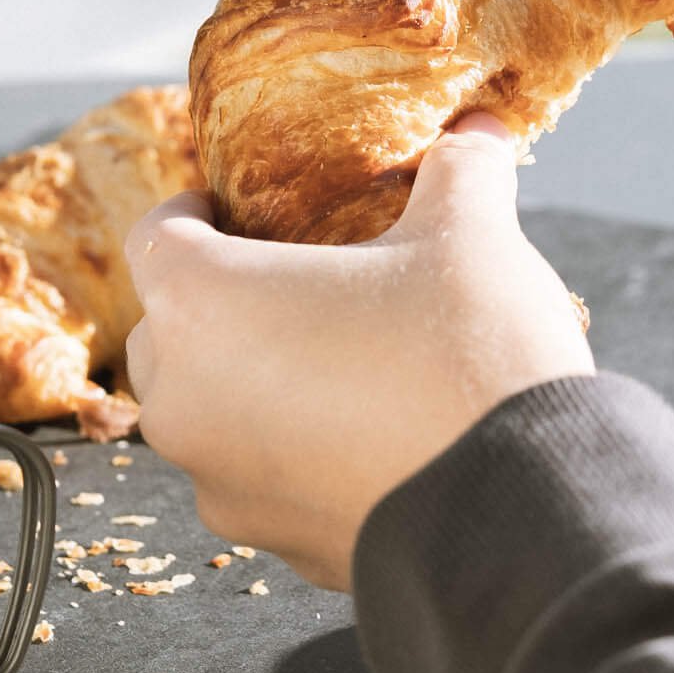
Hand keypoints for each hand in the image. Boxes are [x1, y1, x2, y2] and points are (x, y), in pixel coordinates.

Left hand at [122, 114, 594, 589]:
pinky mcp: (270, 542)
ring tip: (331, 359)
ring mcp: (220, 481)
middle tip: (286, 281)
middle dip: (213, 303)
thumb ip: (461, 170)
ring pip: (204, 414)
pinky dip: (288, 451)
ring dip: (246, 383)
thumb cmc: (467, 356)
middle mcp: (185, 398)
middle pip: (166, 331)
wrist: (518, 509)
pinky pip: (256, 478)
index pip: (155, 236)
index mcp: (204, 303)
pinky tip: (363, 433)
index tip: (226, 204)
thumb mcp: (471, 234)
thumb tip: (481, 129)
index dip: (189, 211)